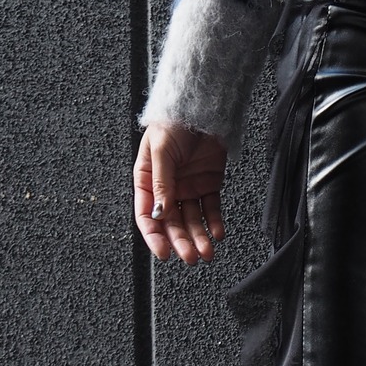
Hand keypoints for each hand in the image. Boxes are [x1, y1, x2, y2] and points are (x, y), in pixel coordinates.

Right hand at [133, 123, 227, 264]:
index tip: (164, 253)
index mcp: (147, 181)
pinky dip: (215, 222)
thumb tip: (160, 213)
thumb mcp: (161, 152)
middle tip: (190, 258)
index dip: (155, 236)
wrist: (202, 107)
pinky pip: (211, 209)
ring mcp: (188, 188)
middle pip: (173, 223)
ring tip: (207, 253)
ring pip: (193, 220)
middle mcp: (167, 188)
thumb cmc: (173, 123)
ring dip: (199, 237)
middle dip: (181, 242)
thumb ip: (161, 184)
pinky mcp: (209, 184)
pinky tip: (218, 234)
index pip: (148, 216)